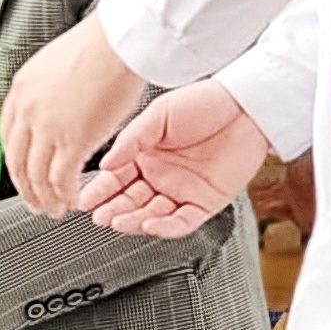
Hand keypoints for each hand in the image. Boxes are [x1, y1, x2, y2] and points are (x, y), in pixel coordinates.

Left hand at [0, 19, 146, 218]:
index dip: (17, 161)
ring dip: (44, 198)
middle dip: (26, 188)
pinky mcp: (72, 141)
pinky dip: (65, 196)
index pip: (8, 136)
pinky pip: (61, 180)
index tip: (24, 172)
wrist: (120, 41)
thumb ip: (50, 90)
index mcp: (22, 89)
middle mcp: (28, 110)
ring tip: (55, 209)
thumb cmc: (103, 45)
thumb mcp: (59, 64)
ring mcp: (47, 127)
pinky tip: (73, 200)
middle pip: (17, 162)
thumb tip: (58, 104)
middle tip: (35, 202)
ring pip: (36, 177)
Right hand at [84, 82, 272, 238]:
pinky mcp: (205, 202)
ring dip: (134, 222)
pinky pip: (182, 222)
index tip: (85, 200)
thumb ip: (131, 140)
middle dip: (113, 211)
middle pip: (130, 202)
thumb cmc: (205, 102)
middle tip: (99, 216)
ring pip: (152, 216)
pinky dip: (164, 227)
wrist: (245, 106)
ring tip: (118, 222)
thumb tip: (105, 164)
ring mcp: (182, 190)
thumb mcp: (158, 114)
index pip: (115, 179)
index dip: (100, 191)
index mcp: (145, 155)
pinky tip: (149, 224)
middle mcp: (161, 175)